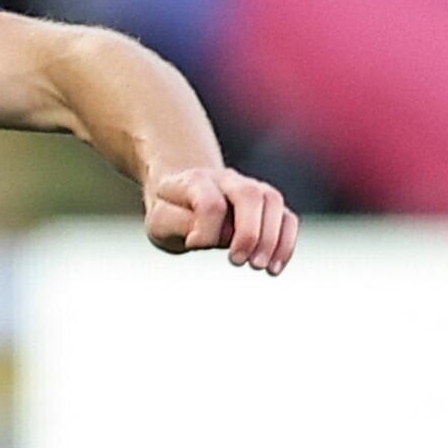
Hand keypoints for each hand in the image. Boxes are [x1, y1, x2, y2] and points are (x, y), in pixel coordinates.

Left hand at [143, 161, 298, 272]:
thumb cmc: (171, 213)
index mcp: (195, 180)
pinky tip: (274, 268)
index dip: (206, 230)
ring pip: (273, 201)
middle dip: (249, 233)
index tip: (192, 245)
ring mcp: (251, 187)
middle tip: (238, 262)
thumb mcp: (160, 222)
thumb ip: (180, 225)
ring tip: (260, 268)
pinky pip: (287, 218)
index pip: (210, 203)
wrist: (182, 197)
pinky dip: (285, 243)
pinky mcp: (267, 204)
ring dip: (271, 238)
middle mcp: (227, 179)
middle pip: (250, 195)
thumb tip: (209, 238)